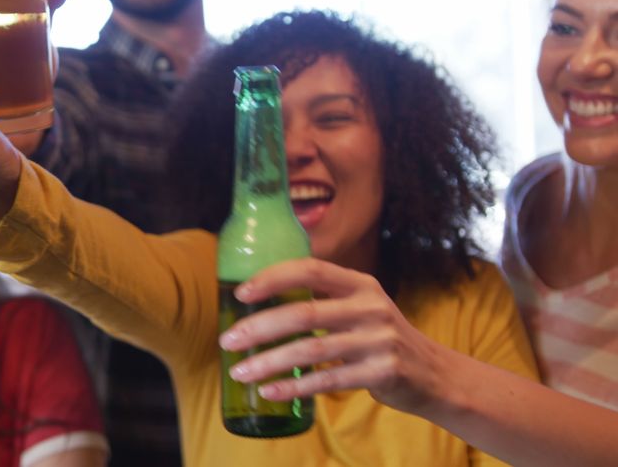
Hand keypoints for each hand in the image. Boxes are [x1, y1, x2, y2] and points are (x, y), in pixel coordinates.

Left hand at [218, 258, 451, 415]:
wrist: (433, 374)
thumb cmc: (380, 337)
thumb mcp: (360, 306)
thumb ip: (323, 298)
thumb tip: (260, 300)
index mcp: (360, 283)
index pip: (310, 269)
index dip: (272, 278)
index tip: (240, 293)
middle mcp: (370, 307)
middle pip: (304, 314)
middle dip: (259, 327)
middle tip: (228, 340)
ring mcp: (378, 340)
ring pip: (310, 351)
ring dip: (269, 362)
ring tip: (239, 371)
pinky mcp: (382, 373)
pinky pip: (327, 381)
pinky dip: (294, 387)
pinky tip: (269, 391)